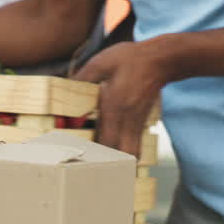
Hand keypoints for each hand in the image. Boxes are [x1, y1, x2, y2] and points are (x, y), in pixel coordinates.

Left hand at [72, 42, 168, 156]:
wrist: (160, 60)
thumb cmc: (130, 60)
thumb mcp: (101, 63)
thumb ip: (82, 78)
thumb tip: (64, 87)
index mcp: (115, 108)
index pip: (107, 141)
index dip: (94, 151)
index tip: (80, 151)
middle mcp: (128, 120)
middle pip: (124, 155)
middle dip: (111, 163)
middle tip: (93, 163)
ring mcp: (137, 123)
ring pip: (133, 153)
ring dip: (120, 160)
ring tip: (104, 161)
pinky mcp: (141, 122)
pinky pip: (135, 144)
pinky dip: (126, 151)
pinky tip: (114, 148)